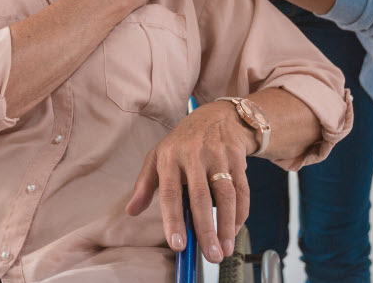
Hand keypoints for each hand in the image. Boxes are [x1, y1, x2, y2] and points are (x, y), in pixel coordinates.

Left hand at [125, 102, 253, 262]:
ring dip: (227, 225)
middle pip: (200, 196)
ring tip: (225, 249)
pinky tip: (235, 229)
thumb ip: (145, 185)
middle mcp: (193, 153)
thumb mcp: (158, 156)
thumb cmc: (183, 142)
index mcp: (169, 156)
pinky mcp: (236, 156)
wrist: (216, 117)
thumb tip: (131, 211)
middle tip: (211, 256)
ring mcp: (217, 154)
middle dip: (205, 229)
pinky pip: (241, 189)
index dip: (173, 219)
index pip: (169, 192)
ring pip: (225, 194)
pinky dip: (240, 212)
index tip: (178, 244)